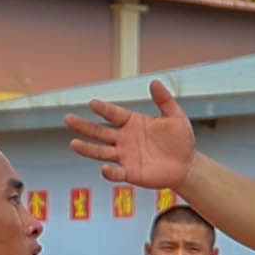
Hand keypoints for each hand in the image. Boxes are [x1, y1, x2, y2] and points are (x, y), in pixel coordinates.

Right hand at [68, 89, 197, 188]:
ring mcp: (125, 156)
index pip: (114, 114)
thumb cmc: (180, 139)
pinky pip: (116, 173)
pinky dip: (109, 171)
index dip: (104, 109)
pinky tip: (104, 168)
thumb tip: (154, 82)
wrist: (187, 165)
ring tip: (73, 144)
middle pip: (99, 132)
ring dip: (87, 148)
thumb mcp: (175, 117)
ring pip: (101, 152)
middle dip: (83, 126)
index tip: (92, 103)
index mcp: (132, 122)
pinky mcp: (131, 173)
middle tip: (67, 118)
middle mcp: (124, 139)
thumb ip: (164, 100)